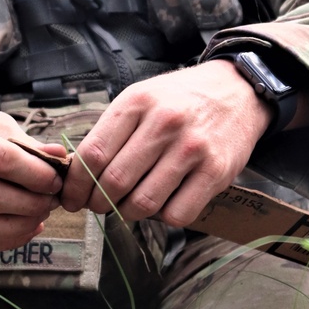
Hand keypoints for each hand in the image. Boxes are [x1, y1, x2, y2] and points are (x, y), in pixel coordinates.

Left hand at [60, 61, 273, 226]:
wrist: (237, 91)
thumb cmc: (179, 100)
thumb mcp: (140, 98)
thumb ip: (110, 132)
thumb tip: (78, 176)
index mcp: (137, 103)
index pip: (93, 154)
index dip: (76, 185)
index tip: (71, 199)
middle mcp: (164, 123)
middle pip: (114, 182)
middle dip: (98, 203)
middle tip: (98, 205)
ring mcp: (192, 148)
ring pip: (143, 203)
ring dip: (128, 212)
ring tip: (129, 204)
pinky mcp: (216, 171)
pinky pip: (178, 214)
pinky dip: (163, 217)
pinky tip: (162, 202)